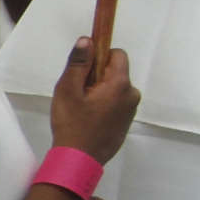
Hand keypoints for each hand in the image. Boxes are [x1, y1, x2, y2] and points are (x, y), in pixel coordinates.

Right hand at [47, 39, 137, 161]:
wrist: (79, 159)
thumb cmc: (72, 124)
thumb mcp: (68, 90)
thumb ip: (79, 63)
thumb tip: (87, 40)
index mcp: (120, 84)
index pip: (118, 54)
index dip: (99, 57)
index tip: (84, 70)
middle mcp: (131, 94)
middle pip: (116, 72)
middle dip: (97, 77)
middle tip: (78, 94)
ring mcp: (131, 110)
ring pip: (115, 88)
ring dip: (101, 92)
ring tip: (82, 108)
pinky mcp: (126, 122)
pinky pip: (117, 104)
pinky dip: (104, 105)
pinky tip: (89, 118)